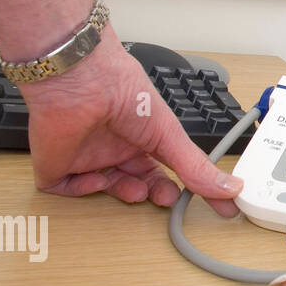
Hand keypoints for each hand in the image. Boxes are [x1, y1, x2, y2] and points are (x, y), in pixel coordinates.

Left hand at [19, 27, 242, 215]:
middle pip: (136, 181)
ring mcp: (85, 155)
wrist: (83, 81)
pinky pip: (66, 188)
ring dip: (123, 193)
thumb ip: (196, 167)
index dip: (184, 187)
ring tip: (137, 192)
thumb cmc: (124, 91)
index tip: (205, 204)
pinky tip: (98, 178)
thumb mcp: (169, 134)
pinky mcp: (55, 164)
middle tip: (167, 199)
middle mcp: (115, 146)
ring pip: (105, 187)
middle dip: (153, 193)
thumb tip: (230, 188)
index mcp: (142, 137)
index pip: (165, 169)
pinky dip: (83, 190)